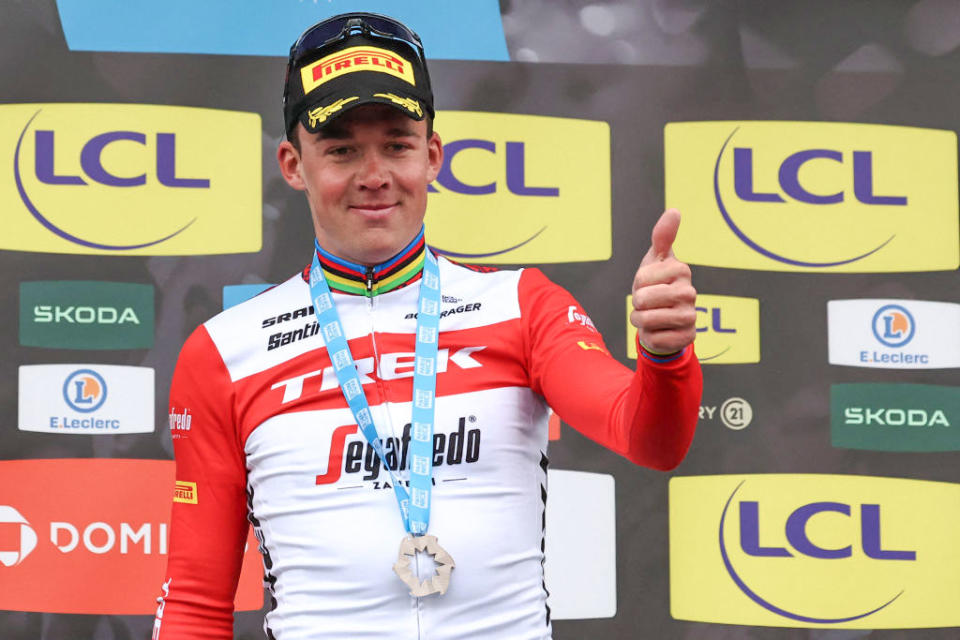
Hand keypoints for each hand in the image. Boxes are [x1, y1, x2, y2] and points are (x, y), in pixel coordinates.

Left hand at [630, 209, 696, 354]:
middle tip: (648, 303)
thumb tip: (675, 210)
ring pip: (646, 320)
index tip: (648, 284)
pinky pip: (654, 338)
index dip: (637, 284)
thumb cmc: (656, 285)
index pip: (640, 278)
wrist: (663, 319)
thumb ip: (662, 236)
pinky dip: (650, 336)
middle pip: (642, 299)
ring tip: (651, 316)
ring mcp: (691, 316)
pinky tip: (660, 331)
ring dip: (641, 320)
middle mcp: (690, 292)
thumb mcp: (655, 260)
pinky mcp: (687, 337)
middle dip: (637, 303)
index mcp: (681, 270)